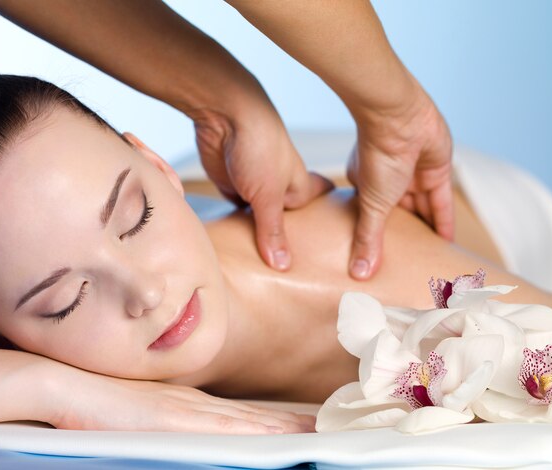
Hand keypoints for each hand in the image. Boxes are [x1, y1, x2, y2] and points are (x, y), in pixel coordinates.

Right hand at [49, 370, 315, 433]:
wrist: (69, 385)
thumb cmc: (99, 403)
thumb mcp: (145, 414)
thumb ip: (171, 421)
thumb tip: (187, 435)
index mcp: (191, 405)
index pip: (244, 415)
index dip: (276, 421)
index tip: (304, 425)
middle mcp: (197, 406)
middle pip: (254, 418)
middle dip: (290, 425)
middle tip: (324, 429)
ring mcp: (187, 412)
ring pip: (247, 423)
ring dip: (282, 430)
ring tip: (315, 434)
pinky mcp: (173, 421)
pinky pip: (224, 430)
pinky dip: (253, 434)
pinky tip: (275, 441)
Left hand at [194, 104, 333, 270]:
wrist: (225, 116)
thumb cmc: (260, 147)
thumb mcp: (269, 196)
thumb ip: (273, 231)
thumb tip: (282, 265)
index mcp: (300, 189)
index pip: (316, 216)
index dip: (319, 235)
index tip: (326, 260)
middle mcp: (281, 191)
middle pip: (285, 224)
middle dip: (285, 244)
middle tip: (291, 275)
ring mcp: (256, 190)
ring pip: (259, 222)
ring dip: (257, 238)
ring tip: (262, 271)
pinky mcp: (234, 189)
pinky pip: (238, 215)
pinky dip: (237, 228)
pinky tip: (239, 248)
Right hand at [347, 88, 453, 279]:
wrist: (399, 117)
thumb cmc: (376, 155)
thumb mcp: (372, 205)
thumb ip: (369, 238)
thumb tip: (358, 273)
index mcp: (367, 185)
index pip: (374, 217)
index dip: (379, 237)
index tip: (380, 260)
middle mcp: (390, 181)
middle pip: (400, 216)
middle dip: (406, 238)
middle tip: (408, 267)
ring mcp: (414, 176)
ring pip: (422, 211)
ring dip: (427, 233)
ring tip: (431, 261)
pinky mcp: (438, 171)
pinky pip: (441, 203)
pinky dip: (443, 222)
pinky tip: (447, 243)